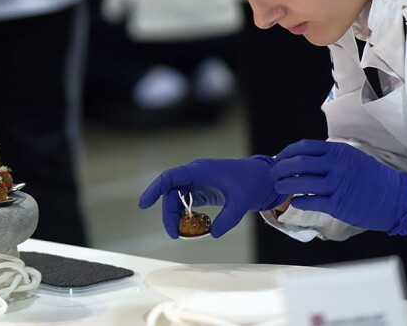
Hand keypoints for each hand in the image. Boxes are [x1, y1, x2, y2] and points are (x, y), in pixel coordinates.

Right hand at [138, 156, 286, 238]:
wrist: (263, 178)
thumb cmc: (251, 182)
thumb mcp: (241, 202)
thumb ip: (227, 218)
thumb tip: (213, 233)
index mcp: (200, 170)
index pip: (171, 177)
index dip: (155, 189)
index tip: (144, 205)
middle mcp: (195, 175)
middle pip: (171, 194)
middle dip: (169, 215)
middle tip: (175, 235)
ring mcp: (198, 183)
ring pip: (177, 200)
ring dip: (177, 217)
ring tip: (183, 235)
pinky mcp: (202, 191)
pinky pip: (187, 204)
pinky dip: (186, 217)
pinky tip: (194, 228)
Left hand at [272, 140, 406, 235]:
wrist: (396, 198)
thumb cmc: (373, 179)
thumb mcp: (353, 159)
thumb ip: (331, 158)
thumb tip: (306, 160)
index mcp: (339, 151)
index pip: (304, 147)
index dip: (287, 152)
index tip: (278, 158)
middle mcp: (336, 165)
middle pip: (298, 163)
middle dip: (280, 169)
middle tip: (273, 174)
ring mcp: (337, 184)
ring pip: (301, 183)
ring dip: (285, 185)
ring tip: (278, 188)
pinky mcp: (338, 204)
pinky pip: (311, 201)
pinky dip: (299, 201)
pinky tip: (295, 202)